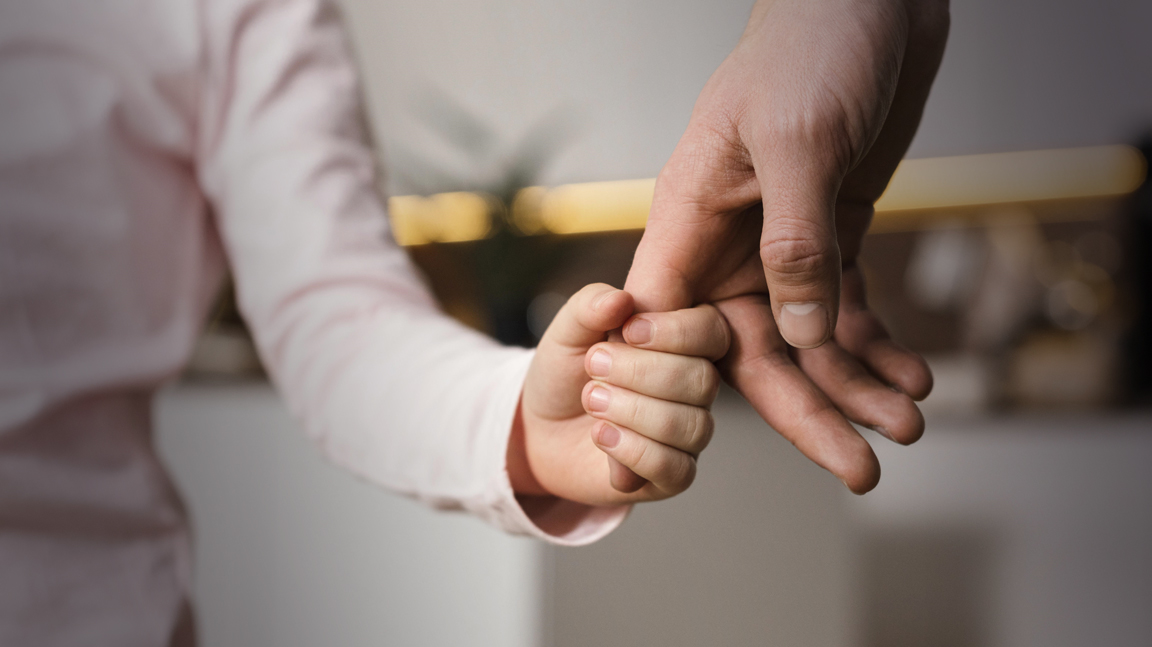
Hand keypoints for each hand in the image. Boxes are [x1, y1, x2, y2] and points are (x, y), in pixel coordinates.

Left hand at [508, 284, 728, 505]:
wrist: (539, 427)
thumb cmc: (565, 372)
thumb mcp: (568, 330)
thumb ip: (591, 306)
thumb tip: (621, 300)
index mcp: (684, 344)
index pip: (712, 333)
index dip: (675, 332)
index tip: (627, 331)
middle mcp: (695, 389)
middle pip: (701, 381)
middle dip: (642, 373)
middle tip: (594, 366)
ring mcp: (687, 434)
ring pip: (689, 426)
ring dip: (633, 411)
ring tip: (591, 399)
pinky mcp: (670, 476)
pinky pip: (675, 469)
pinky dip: (634, 451)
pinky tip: (601, 435)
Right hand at [624, 0, 947, 491]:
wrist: (870, 0)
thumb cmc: (811, 49)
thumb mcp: (798, 142)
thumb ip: (794, 241)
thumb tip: (803, 336)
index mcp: (691, 220)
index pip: (665, 323)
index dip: (674, 386)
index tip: (693, 445)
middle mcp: (728, 244)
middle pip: (752, 351)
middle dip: (807, 411)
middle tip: (860, 467)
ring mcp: (779, 242)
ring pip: (807, 338)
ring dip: (856, 384)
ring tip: (907, 423)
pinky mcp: (830, 234)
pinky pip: (846, 306)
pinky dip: (877, 343)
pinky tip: (912, 374)